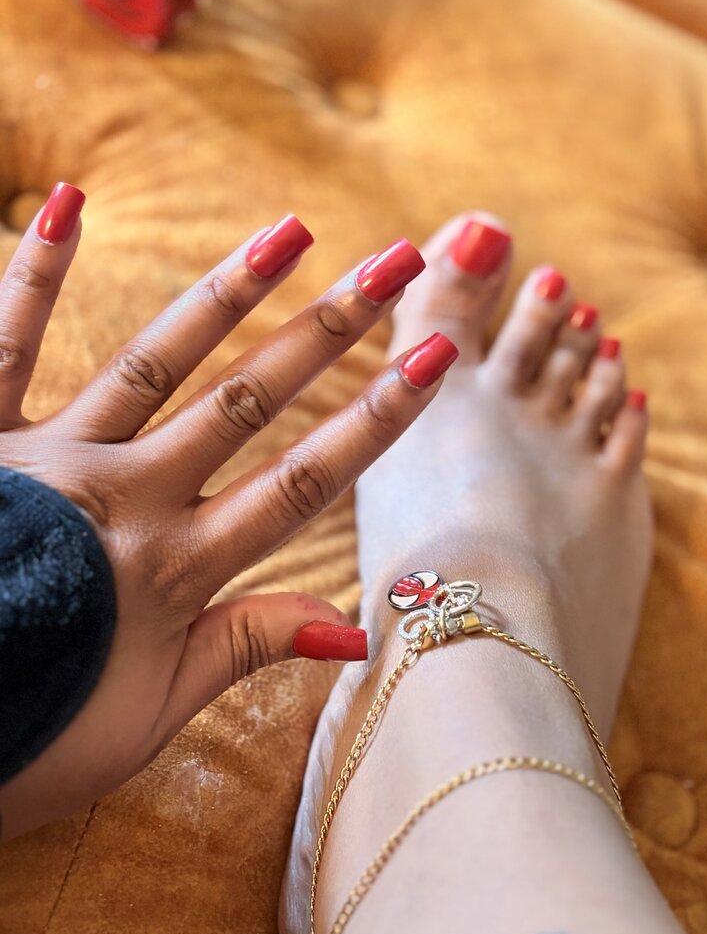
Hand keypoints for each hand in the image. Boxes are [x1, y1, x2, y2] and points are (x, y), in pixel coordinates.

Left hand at [0, 183, 455, 839]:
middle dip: (329, 328)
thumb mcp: (152, 713)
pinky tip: (69, 201)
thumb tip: (358, 630)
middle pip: (247, 400)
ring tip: (291, 229)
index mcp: (177, 569)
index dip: (378, 415)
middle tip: (393, 261)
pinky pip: (6, 344)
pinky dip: (37, 274)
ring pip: (156, 361)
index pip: (305, 480)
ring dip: (228, 292)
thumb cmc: (33, 733)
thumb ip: (247, 647)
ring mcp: (51, 459)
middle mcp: (125, 498)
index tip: (436, 356)